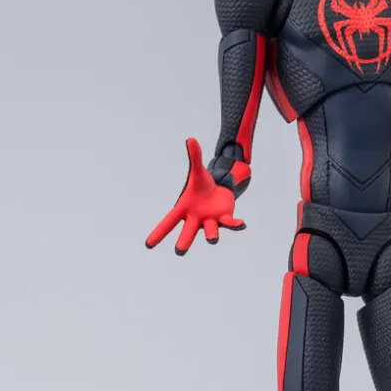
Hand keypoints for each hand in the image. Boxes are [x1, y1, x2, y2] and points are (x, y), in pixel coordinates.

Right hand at [145, 138, 244, 254]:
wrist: (218, 191)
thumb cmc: (203, 185)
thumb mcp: (199, 171)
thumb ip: (194, 157)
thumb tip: (191, 139)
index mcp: (184, 209)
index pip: (168, 222)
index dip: (158, 233)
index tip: (148, 245)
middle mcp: (195, 219)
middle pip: (188, 232)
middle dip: (184, 242)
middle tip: (180, 251)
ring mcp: (210, 221)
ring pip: (210, 231)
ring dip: (212, 235)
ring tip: (212, 239)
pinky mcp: (224, 219)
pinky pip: (229, 223)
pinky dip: (235, 224)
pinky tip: (242, 224)